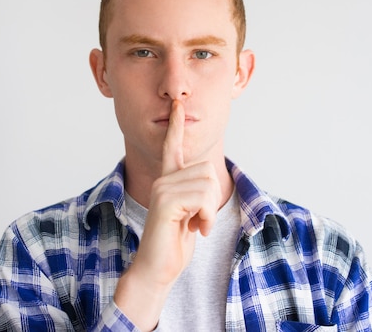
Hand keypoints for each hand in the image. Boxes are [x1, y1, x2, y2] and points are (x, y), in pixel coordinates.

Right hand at [113, 99, 221, 329]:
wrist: (159, 267)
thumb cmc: (175, 242)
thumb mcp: (191, 212)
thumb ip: (195, 193)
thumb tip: (208, 181)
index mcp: (168, 180)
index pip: (172, 146)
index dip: (176, 125)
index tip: (178, 105)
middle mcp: (163, 179)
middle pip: (208, 170)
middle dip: (212, 199)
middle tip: (200, 219)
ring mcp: (163, 188)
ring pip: (208, 183)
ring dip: (210, 210)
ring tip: (196, 225)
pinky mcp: (166, 201)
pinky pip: (202, 198)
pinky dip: (206, 216)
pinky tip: (195, 229)